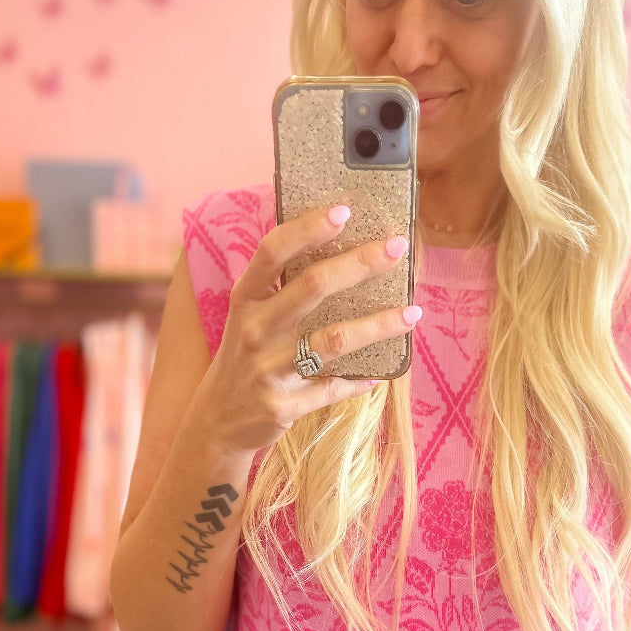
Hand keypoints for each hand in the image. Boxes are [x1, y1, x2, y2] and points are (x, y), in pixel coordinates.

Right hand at [194, 203, 419, 457]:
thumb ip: (281, 286)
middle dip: (360, 263)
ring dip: (378, 325)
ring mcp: (268, 370)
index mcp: (245, 299)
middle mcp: (253, 330)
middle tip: (397, 247)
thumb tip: (340, 249)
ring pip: (334, 340)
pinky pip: (334, 388)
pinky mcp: (284, 405)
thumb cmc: (244, 356)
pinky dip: (361, 379)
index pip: (273, 251)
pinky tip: (382, 372)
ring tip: (412, 312)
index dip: (307, 228)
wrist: (217, 421)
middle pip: (313, 286)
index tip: (344, 210)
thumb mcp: (249, 316)